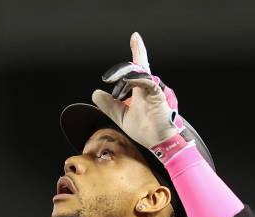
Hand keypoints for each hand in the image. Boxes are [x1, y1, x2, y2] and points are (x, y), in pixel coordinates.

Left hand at [91, 33, 182, 148]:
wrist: (157, 142)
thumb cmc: (144, 129)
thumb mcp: (120, 116)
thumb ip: (109, 104)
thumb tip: (95, 93)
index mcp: (140, 89)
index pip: (137, 67)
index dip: (137, 51)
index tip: (135, 37)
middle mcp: (147, 87)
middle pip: (139, 66)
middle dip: (128, 62)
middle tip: (117, 64)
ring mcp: (154, 90)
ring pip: (141, 73)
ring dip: (126, 75)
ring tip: (116, 84)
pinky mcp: (158, 95)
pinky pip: (148, 82)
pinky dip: (137, 80)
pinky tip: (127, 80)